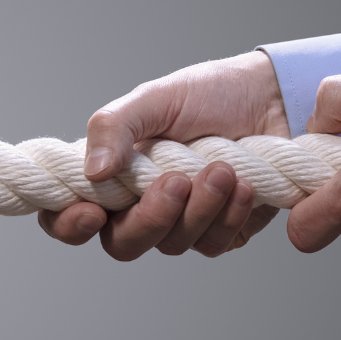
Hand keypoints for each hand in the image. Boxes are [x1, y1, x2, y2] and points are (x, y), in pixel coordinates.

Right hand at [40, 51, 288, 258]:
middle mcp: (139, 205)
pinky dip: (231, 216)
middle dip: (150, 218)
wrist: (272, 98)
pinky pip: (217, 244)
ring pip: (174, 245)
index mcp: (110, 176)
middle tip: (177, 181)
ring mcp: (181, 223)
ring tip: (223, 168)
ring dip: (200, 209)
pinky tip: (244, 184)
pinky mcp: (222, 231)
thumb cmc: (207, 94)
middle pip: (123, 244)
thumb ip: (114, 127)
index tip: (92, 212)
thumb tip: (91, 171)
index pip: (68, 215)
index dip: (69, 225)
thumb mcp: (153, 99)